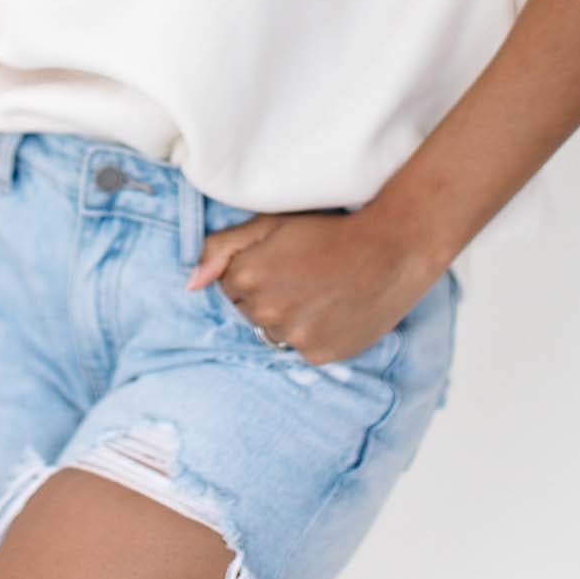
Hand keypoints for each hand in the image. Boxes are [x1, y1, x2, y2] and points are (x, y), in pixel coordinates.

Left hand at [185, 206, 438, 364]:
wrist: (389, 250)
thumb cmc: (328, 230)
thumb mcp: (271, 222)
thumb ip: (222, 248)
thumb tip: (190, 285)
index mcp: (246, 276)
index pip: (227, 283)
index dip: (253, 268)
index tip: (280, 258)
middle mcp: (264, 312)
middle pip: (247, 309)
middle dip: (266, 293)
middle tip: (302, 272)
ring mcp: (292, 337)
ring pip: (273, 331)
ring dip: (288, 316)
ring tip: (318, 291)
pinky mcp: (318, 355)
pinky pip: (301, 349)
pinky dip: (312, 332)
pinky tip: (331, 310)